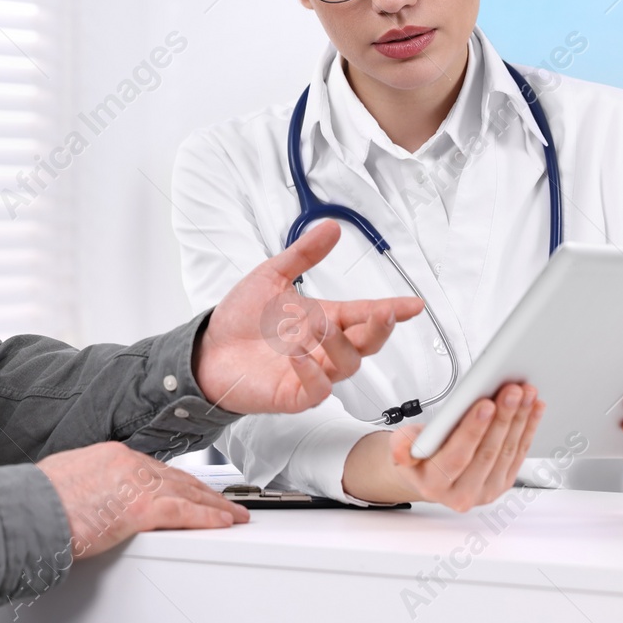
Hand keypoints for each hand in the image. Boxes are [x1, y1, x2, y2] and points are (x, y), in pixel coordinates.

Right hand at [35, 442, 249, 559]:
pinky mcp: (140, 508)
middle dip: (205, 491)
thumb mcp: (68, 477)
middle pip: (178, 477)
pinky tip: (223, 521)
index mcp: (112, 454)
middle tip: (226, 501)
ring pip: (188, 492)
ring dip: (215, 506)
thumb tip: (96, 493)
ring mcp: (136, 484)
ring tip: (234, 514)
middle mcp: (128, 462)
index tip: (193, 488)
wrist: (30, 510)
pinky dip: (208, 517)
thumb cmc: (39, 500)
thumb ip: (92, 480)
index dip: (180, 481)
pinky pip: (184, 512)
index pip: (157, 468)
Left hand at [193, 220, 422, 413]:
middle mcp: (324, 347)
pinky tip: (299, 355)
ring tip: (314, 326)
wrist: (208, 349)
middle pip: (367, 343)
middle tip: (380, 314)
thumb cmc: (240, 319)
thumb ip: (303, 255)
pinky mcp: (294, 395)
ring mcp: (312, 372)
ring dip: (337, 344)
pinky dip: (313, 373)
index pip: (366, 314)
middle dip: (379, 329)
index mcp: (325, 319)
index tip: (414, 304)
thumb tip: (332, 227)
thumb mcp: (272, 276)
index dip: (393, 310)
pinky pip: (317, 390)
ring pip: (346, 364)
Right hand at [345, 383, 542, 510]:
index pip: (458, 456)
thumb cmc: (418, 455)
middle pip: (488, 452)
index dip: (473, 429)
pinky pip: (519, 453)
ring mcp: (486, 491)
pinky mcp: (502, 483)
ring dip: (520, 419)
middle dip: (503, 417)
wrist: (429, 474)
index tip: (486, 403)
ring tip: (526, 394)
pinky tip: (533, 409)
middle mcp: (462, 494)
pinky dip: (528, 428)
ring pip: (508, 451)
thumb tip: (401, 451)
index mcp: (434, 485)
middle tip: (513, 391)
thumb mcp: (401, 446)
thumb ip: (401, 445)